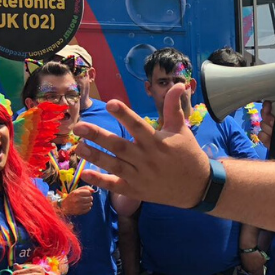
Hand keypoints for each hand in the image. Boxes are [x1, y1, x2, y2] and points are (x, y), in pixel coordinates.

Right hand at [60, 186, 94, 215]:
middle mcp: (77, 200)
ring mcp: (78, 206)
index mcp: (76, 193)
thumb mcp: (77, 190)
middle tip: (85, 199)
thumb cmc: (72, 197)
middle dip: (89, 198)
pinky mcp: (79, 212)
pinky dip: (87, 207)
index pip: (89, 192)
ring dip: (89, 203)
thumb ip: (86, 188)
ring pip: (90, 204)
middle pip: (90, 198)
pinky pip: (89, 209)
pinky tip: (83, 206)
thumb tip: (93, 190)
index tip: (85, 194)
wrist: (64, 206)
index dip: (88, 193)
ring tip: (84, 202)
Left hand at [75, 85, 210, 208]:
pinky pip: (115, 186)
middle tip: (79, 127)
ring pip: (114, 165)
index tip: (110, 103)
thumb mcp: (182, 129)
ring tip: (78, 147)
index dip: (124, 114)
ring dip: (95, 156)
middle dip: (99, 136)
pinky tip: (85, 174)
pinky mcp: (136, 190)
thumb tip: (177, 84)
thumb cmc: (187, 154)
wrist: (197, 186)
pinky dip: (100, 181)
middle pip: (120, 146)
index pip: (138, 125)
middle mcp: (147, 158)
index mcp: (157, 141)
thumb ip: (173, 106)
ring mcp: (140, 176)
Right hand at [240, 250, 266, 274]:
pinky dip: (246, 271)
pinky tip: (245, 271)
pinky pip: (245, 270)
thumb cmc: (258, 254)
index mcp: (258, 271)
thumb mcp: (264, 259)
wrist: (248, 250)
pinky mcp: (242, 265)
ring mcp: (246, 269)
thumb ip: (263, 263)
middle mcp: (252, 271)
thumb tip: (263, 265)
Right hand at [259, 98, 274, 159]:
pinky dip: (267, 138)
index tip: (268, 105)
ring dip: (270, 129)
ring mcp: (269, 129)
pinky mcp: (266, 139)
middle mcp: (274, 120)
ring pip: (261, 124)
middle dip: (268, 118)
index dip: (268, 104)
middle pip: (263, 113)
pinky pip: (260, 134)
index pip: (270, 105)